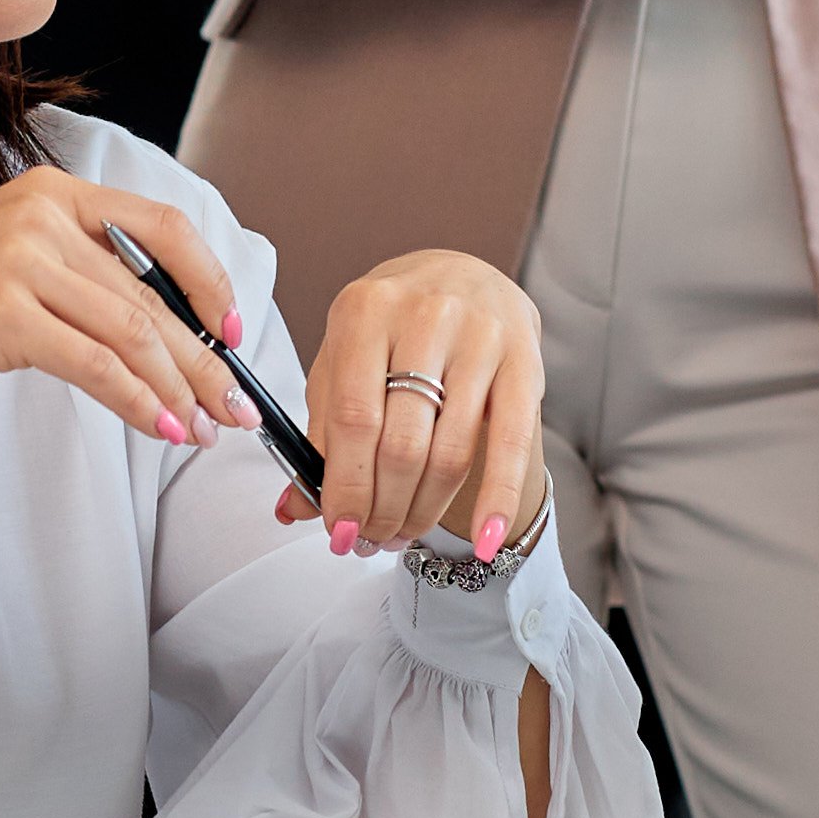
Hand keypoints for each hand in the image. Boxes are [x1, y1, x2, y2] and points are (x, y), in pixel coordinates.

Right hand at [0, 166, 255, 501]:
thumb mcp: (7, 261)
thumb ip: (76, 273)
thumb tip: (156, 327)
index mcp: (48, 192)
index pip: (161, 226)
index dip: (209, 279)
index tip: (232, 329)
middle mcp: (39, 215)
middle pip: (152, 292)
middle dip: (204, 359)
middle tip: (232, 405)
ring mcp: (21, 262)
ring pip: (133, 330)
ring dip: (179, 388)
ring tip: (201, 428)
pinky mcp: (5, 316)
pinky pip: (97, 365)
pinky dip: (139, 402)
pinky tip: (160, 428)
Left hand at [298, 249, 541, 565]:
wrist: (461, 278)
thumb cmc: (393, 327)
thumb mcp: (344, 360)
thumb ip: (320, 431)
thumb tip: (294, 508)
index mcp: (365, 310)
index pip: (352, 418)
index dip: (344, 486)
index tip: (339, 531)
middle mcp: (425, 316)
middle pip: (401, 444)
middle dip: (382, 508)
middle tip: (370, 539)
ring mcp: (480, 337)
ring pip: (449, 453)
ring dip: (423, 511)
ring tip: (403, 533)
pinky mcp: (524, 361)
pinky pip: (511, 445)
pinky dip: (497, 500)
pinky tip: (485, 539)